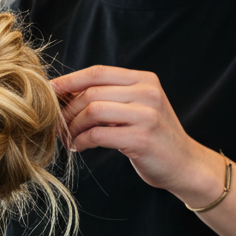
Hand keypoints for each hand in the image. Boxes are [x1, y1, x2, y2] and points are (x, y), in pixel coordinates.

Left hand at [53, 65, 225, 204]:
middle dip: (68, 110)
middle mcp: (148, 93)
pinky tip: (79, 147)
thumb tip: (65, 93)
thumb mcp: (138, 107)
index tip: (50, 91)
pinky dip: (81, 141)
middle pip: (91, 92)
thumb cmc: (153, 136)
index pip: (99, 72)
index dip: (70, 80)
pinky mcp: (141, 138)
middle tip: (58, 125)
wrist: (185, 164)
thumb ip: (111, 96)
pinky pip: (97, 134)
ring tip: (68, 138)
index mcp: (145, 80)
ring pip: (92, 111)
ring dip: (72, 127)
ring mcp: (147, 115)